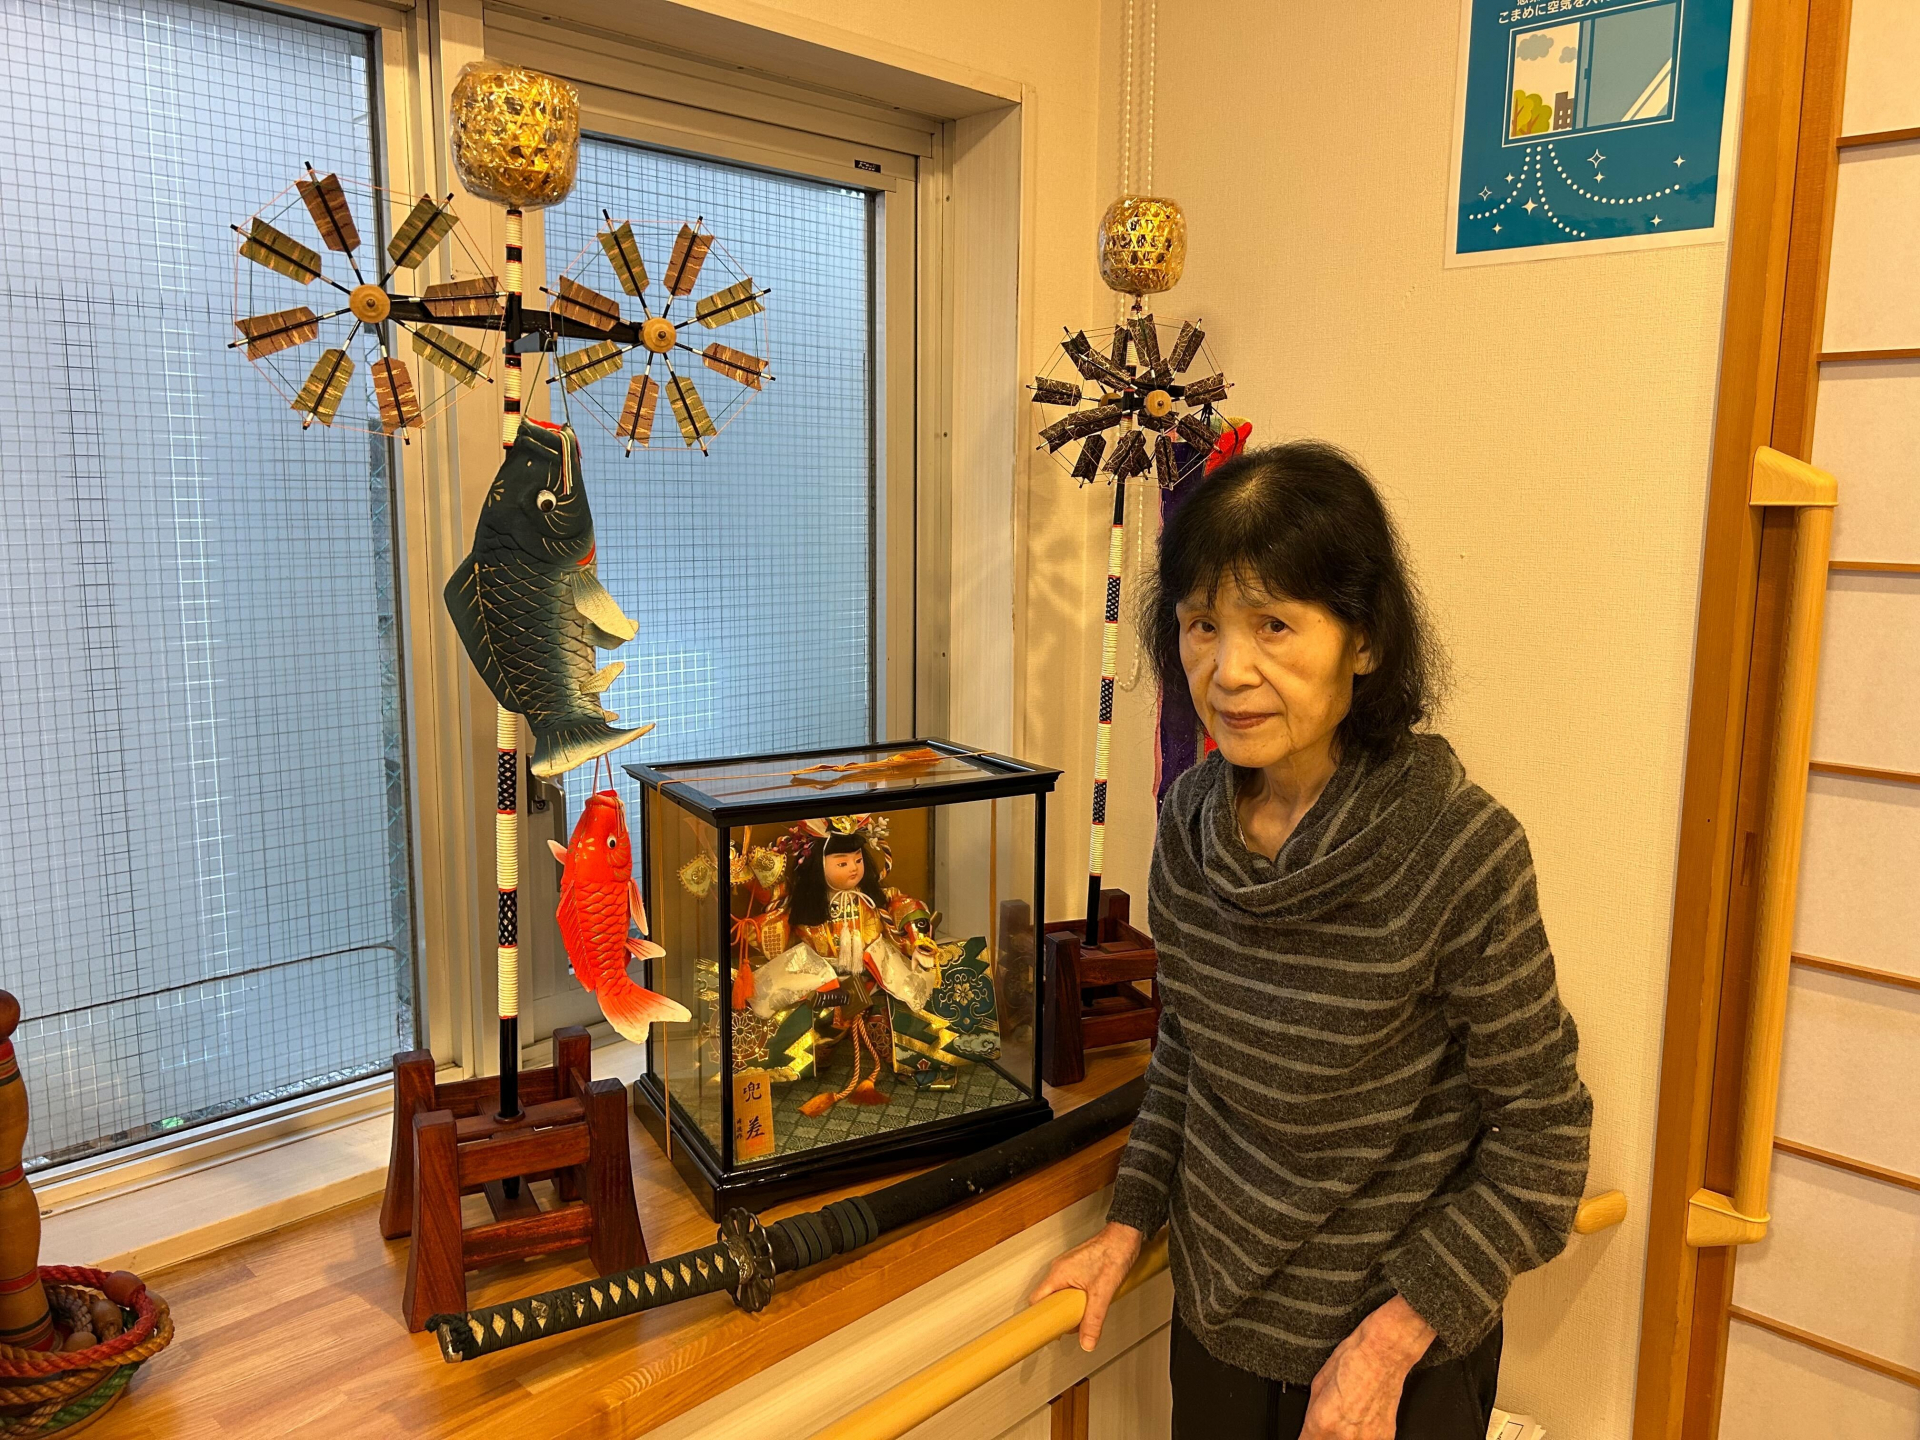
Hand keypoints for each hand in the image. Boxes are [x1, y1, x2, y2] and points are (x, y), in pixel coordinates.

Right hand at [1028, 1222, 1143, 1351]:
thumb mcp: (1102, 1294)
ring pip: (1060, 1294)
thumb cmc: (1112, 1255)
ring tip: (1085, 1313)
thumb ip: (1093, 1320)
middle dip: (1060, 1314)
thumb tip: (1087, 1342)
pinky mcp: (1077, 1267)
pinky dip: (1077, 1298)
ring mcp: (1067, 1267)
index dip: (1040, 1317)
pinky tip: (1091, 1302)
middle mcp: (1059, 1269)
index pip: (1036, 1300)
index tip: (1047, 1330)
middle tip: (1072, 1324)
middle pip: (1048, 1299)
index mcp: (1058, 1274)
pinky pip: (1070, 1287)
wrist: (1124, 1237)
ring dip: (1070, 1306)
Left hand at [1300, 1295, 1435, 1439]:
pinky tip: (1361, 1422)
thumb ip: (1313, 1411)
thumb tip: (1310, 1425)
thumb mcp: (1318, 1383)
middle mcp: (1347, 1436)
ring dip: (1344, 1436)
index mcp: (1325, 1422)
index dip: (1307, 1437)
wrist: (1385, 1352)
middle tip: (1329, 1424)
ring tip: (1346, 1421)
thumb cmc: (1354, 1359)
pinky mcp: (1386, 1437)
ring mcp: (1369, 1439)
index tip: (1309, 1433)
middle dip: (1324, 1436)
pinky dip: (1362, 1435)